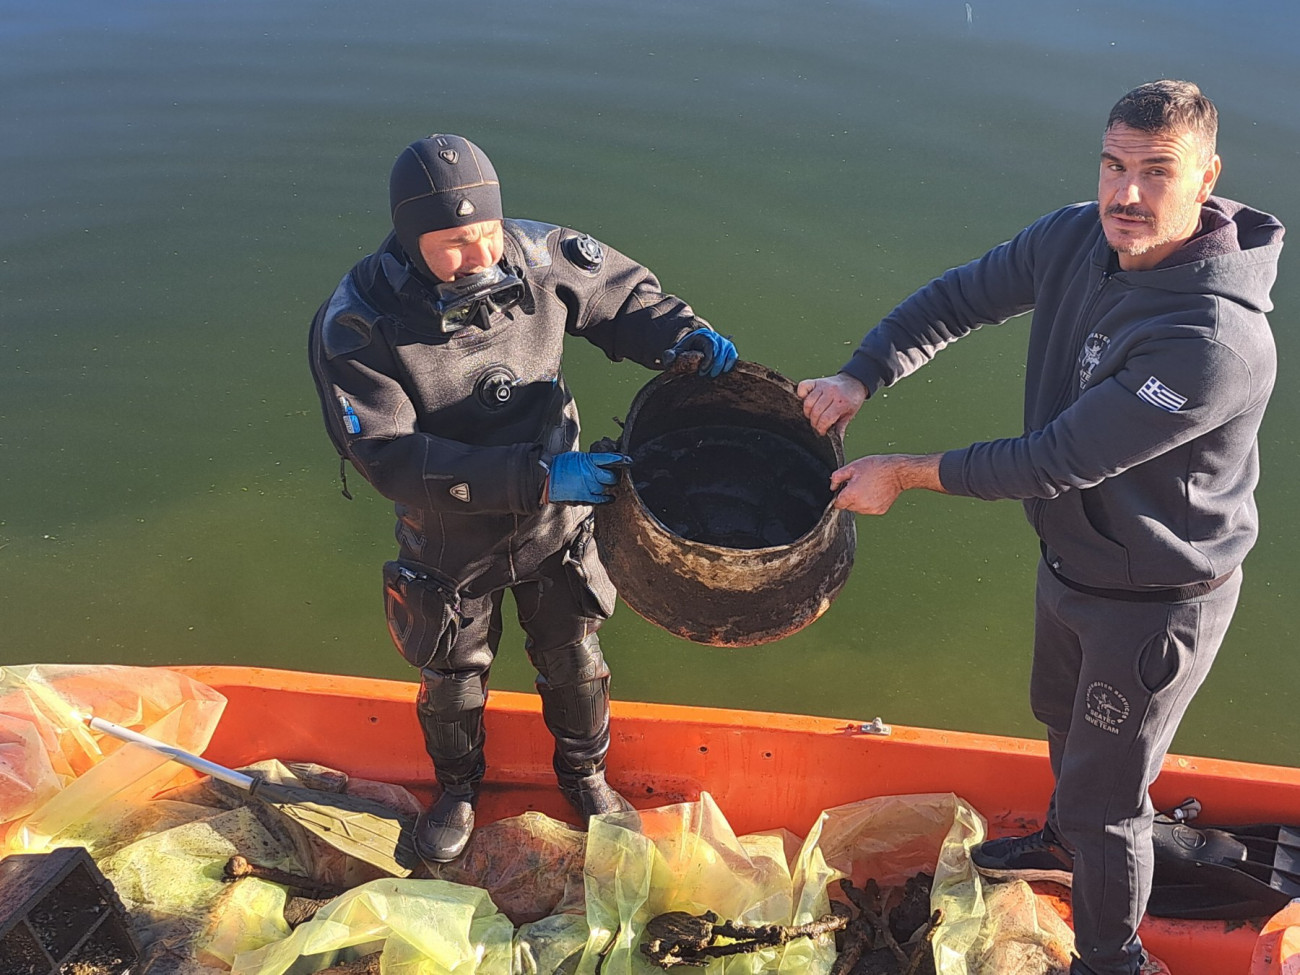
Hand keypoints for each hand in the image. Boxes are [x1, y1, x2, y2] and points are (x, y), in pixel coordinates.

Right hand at [545, 451, 631, 504]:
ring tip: (606, 485)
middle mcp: (591, 473)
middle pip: (611, 476)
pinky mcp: (585, 497)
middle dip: (614, 476)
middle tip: (613, 475)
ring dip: (608, 486)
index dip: (621, 460)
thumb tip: (600, 463)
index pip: (609, 459)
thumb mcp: (576, 457)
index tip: (629, 461)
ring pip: (606, 487)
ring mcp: (589, 487)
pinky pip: (602, 499)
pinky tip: (612, 497)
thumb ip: (589, 460)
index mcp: (588, 461)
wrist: (546, 480)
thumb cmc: (559, 467)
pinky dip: (608, 499)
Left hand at [663, 329, 737, 377]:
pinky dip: (730, 364)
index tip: (702, 372)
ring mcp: (723, 342)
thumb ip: (670, 355)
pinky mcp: (729, 350)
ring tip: (714, 375)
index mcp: (702, 335)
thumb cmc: (683, 353)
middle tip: (708, 376)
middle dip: (716, 365)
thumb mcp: (675, 353)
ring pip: (729, 353)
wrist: (691, 349)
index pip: (711, 346)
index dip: (709, 360)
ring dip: (723, 366)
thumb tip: (670, 358)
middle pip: (721, 350)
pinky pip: (733, 356)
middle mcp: (714, 336)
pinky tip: (724, 372)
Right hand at [797, 373, 866, 435]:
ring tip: (812, 415)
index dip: (821, 428)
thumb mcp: (850, 414)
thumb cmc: (851, 399)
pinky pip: (803, 387)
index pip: (825, 419)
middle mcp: (831, 393)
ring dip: (807, 412)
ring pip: (808, 402)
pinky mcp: (816, 381)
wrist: (854, 382)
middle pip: (815, 412)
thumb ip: (841, 427)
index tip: (822, 432)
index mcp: (841, 403)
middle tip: (817, 425)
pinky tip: (805, 400)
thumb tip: (836, 441)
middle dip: (814, 422)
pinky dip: (801, 394)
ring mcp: (822, 386)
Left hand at [830, 453, 944, 514]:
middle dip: (849, 497)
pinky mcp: (879, 511)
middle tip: (858, 484)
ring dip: (859, 501)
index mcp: (852, 495)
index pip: (838, 504)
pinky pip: (868, 509)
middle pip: (848, 506)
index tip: (844, 490)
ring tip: (867, 487)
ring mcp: (871, 509)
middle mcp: (861, 505)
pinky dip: (869, 503)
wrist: (897, 472)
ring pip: (858, 509)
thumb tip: (832, 486)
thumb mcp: (853, 467)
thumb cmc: (876, 467)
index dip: (840, 496)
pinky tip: (874, 492)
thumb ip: (837, 477)